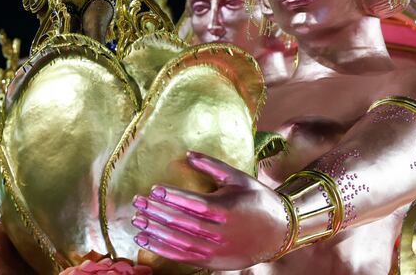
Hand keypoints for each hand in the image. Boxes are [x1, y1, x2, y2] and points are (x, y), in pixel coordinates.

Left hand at [131, 151, 288, 270]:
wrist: (279, 232)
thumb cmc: (257, 199)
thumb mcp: (238, 178)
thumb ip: (212, 166)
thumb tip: (187, 154)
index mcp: (226, 209)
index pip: (194, 203)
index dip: (172, 197)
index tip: (153, 189)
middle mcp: (220, 232)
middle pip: (183, 222)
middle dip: (158, 212)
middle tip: (138, 203)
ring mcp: (216, 249)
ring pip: (180, 241)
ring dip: (156, 232)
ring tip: (136, 222)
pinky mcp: (213, 261)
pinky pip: (183, 257)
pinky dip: (163, 250)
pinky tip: (146, 240)